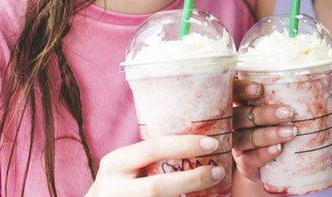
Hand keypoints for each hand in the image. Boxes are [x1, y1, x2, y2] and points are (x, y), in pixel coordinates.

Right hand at [86, 135, 226, 195]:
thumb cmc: (119, 182)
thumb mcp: (125, 165)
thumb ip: (148, 157)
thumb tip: (199, 140)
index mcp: (114, 164)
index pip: (153, 148)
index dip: (186, 145)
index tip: (213, 143)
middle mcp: (112, 188)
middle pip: (158, 187)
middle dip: (192, 179)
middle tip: (219, 171)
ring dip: (191, 195)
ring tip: (214, 184)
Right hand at [231, 79, 297, 181]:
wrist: (275, 164)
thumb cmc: (281, 125)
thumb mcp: (283, 109)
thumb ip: (293, 96)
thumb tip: (329, 80)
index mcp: (241, 104)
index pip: (233, 92)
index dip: (241, 89)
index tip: (259, 89)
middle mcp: (234, 124)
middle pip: (239, 116)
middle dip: (264, 114)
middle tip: (289, 113)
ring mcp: (237, 144)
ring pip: (246, 138)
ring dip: (269, 134)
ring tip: (291, 132)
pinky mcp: (244, 164)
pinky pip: (250, 159)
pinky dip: (264, 153)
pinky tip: (278, 149)